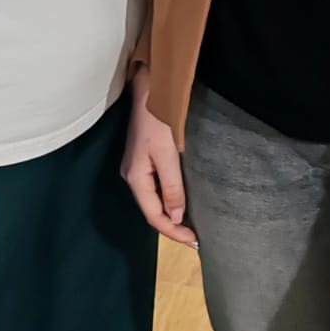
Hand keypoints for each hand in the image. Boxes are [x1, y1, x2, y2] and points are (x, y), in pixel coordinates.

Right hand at [121, 69, 197, 246]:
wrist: (150, 89)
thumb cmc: (158, 120)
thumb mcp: (167, 155)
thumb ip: (171, 187)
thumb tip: (174, 218)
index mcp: (135, 178)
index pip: (154, 216)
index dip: (174, 232)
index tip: (196, 241)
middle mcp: (132, 176)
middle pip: (152, 210)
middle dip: (173, 226)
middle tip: (196, 237)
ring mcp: (137, 167)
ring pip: (154, 200)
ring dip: (172, 214)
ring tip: (192, 225)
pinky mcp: (144, 159)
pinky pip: (156, 188)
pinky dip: (169, 199)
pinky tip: (181, 202)